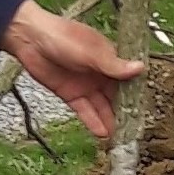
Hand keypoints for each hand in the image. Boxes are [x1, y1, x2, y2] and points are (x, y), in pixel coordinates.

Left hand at [1, 0, 144, 138]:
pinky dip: (93, 121)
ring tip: (120, 137)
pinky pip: (85, 110)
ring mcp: (86, 85)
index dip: (135, 94)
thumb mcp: (91, 53)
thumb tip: (140, 68)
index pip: (127, 79)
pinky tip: (103, 132)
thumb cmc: (63, 37)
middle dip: (124, 111)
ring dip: (110, 120)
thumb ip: (113, 65)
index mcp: (110, 58)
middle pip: (116, 96)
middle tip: (133, 129)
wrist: (31, 39)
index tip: (143, 109)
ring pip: (102, 106)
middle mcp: (100, 74)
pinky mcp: (71, 95)